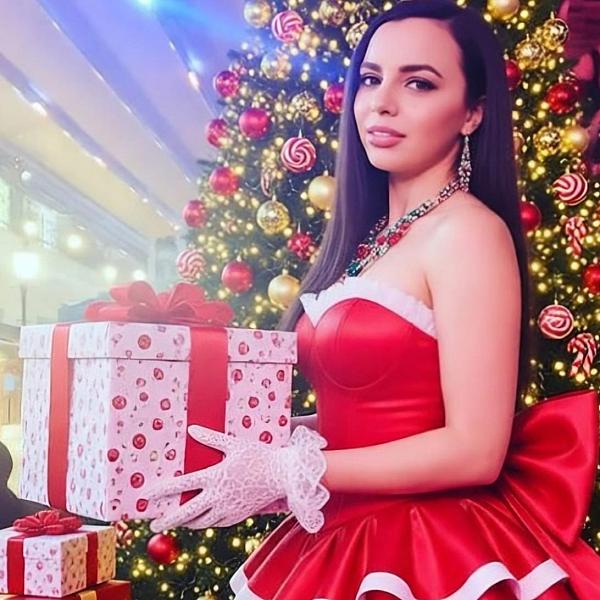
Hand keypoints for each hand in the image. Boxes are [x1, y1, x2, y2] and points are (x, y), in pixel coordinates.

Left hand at [147, 424, 330, 533]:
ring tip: (179, 521)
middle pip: (186, 512)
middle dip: (168, 520)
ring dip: (187, 522)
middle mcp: (218, 496)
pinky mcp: (238, 516)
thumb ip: (211, 438)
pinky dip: (206, 522)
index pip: (182, 485)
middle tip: (154, 525)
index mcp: (215, 477)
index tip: (147, 496)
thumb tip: (191, 429)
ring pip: (201, 522)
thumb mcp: (234, 443)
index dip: (162, 490)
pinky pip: (217, 523)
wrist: (282, 475)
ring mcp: (228, 509)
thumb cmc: (259, 456)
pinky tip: (202, 520)